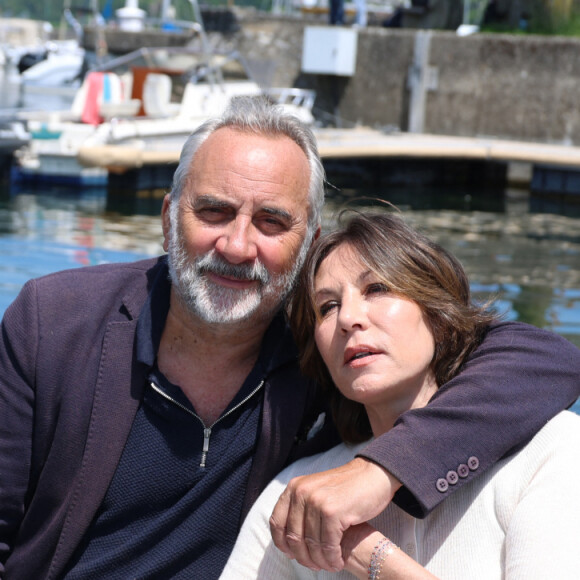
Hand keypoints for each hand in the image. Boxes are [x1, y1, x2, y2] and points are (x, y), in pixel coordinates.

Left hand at [269, 457, 400, 571]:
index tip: (293, 555)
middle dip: (304, 557)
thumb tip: (287, 542)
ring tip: (330, 565)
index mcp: (294, 487)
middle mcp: (301, 492)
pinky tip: (338, 561)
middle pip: (293, 537)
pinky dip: (332, 558)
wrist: (373, 474)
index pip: (277, 522)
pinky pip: (328, 546)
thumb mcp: (316, 490)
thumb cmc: (346, 488)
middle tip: (316, 565)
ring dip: (321, 561)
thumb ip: (301, 508)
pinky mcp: (332, 512)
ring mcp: (316, 501)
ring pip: (312, 544)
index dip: (283, 543)